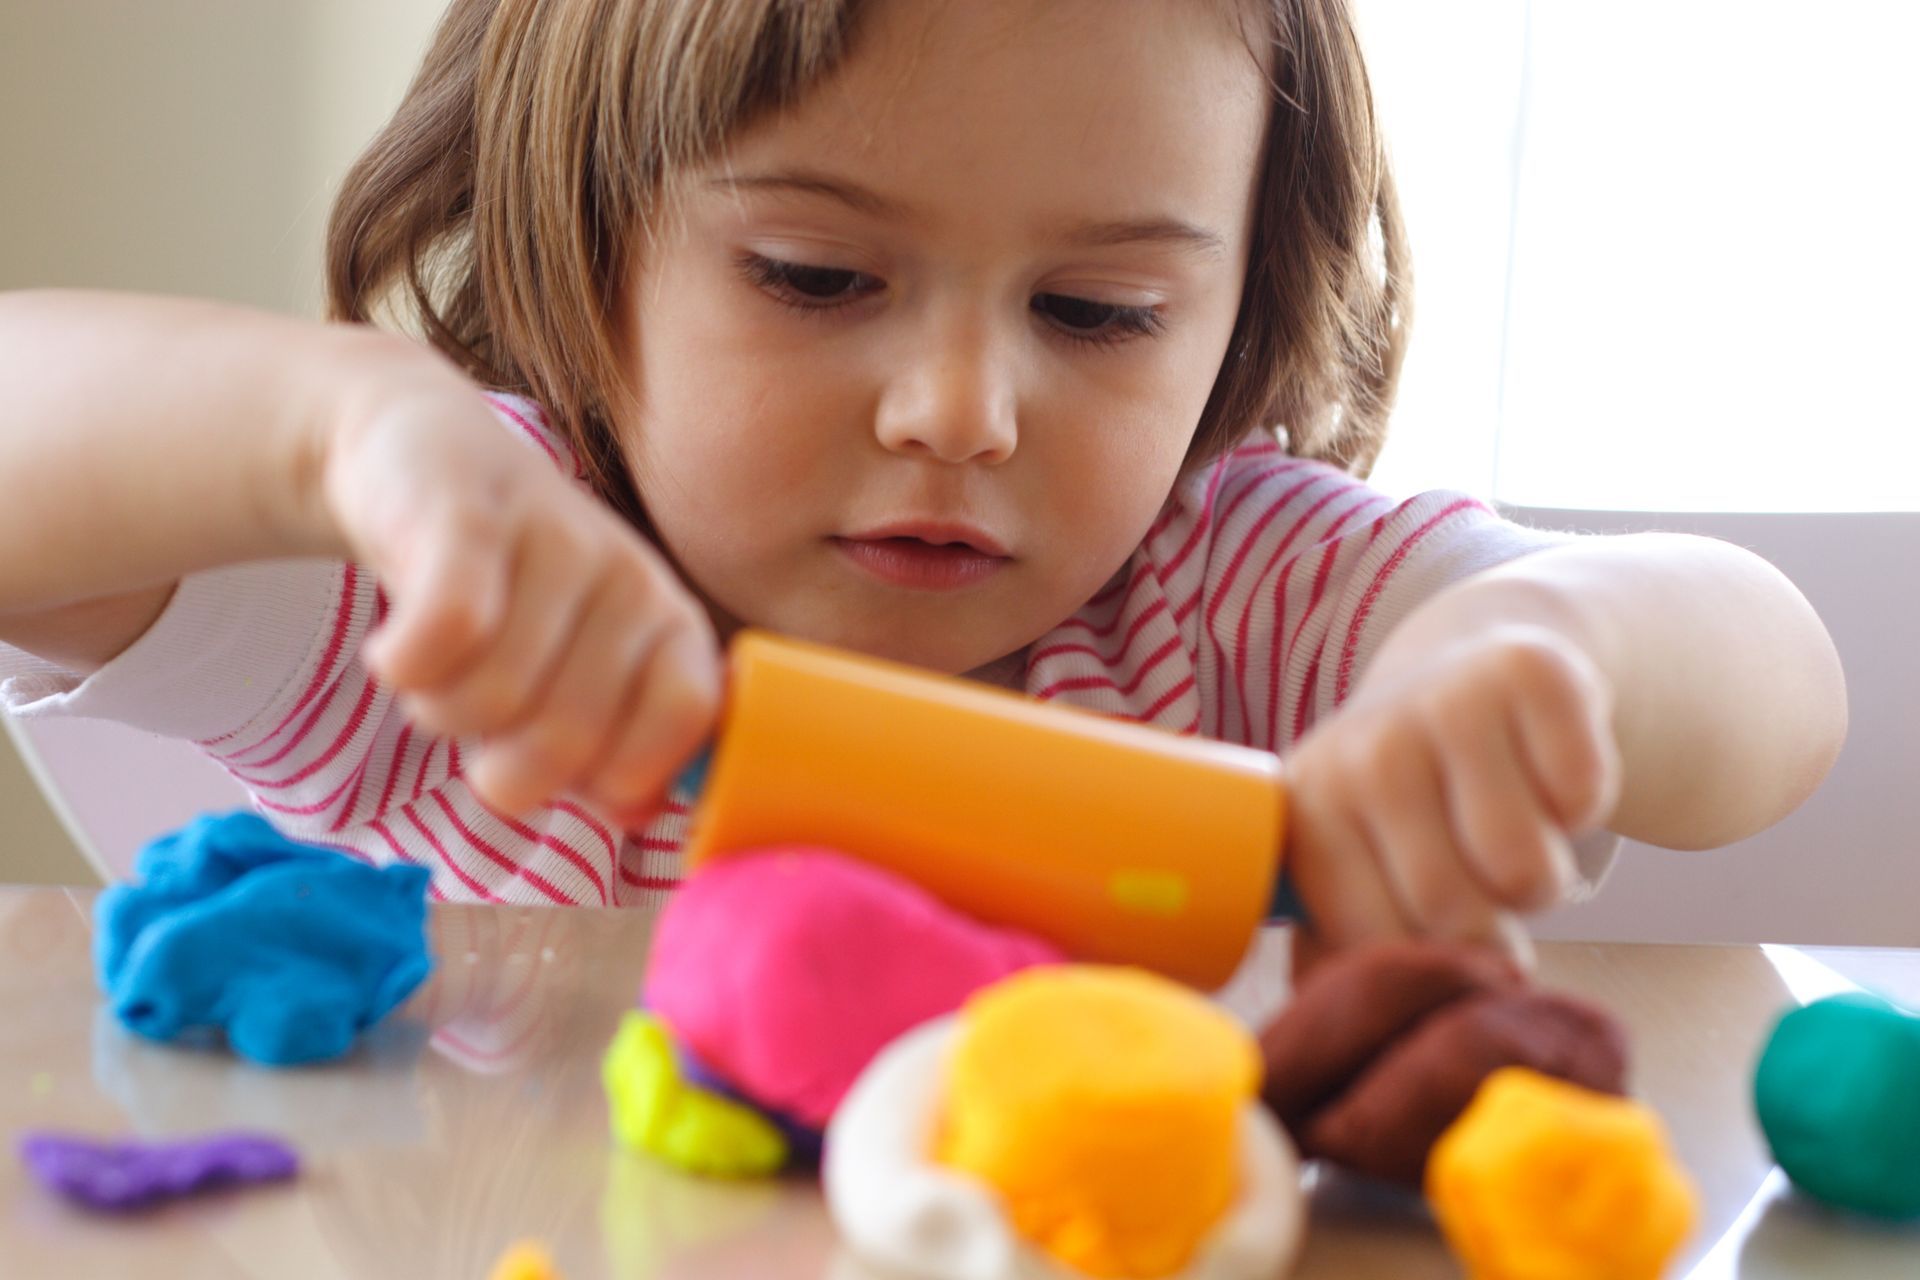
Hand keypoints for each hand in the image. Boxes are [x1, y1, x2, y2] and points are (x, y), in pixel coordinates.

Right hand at [315, 334, 720, 822]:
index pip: (685, 723)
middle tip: (479, 717)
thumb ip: (614, 754)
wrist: (420, 458)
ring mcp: (556, 539)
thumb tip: (637, 813)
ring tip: (438, 672)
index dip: (614, 774)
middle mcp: (631, 578)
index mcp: (671, 626)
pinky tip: (395, 649)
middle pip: (567, 739)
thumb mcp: (577, 674)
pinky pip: (443, 635)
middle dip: (499, 762)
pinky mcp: (469, 517)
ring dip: (437, 710)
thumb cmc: (512, 596)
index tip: (567, 772)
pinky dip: (404, 667)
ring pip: (491, 699)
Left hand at [1283, 624, 1620, 960]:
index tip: (1441, 949)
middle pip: (1454, 914)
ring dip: (1540, 879)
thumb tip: (1344, 1032)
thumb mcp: (1353, 865)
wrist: (1467, 673)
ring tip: (1508, 835)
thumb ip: (1335, 951)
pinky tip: (1543, 776)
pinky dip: (1582, 807)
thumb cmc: (1407, 804)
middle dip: (1490, 929)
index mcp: (1310, 811)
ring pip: (1527, 872)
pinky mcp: (1527, 671)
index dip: (1429, 970)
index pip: (1376, 945)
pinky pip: (1584, 796)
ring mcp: (1442, 702)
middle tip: (1479, 885)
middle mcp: (1365, 750)